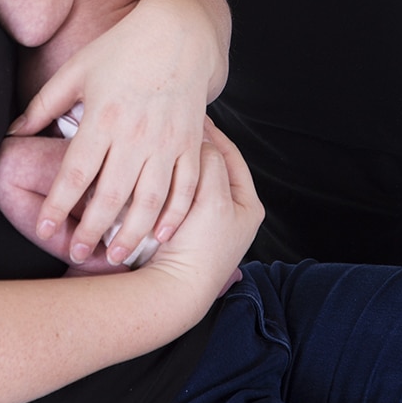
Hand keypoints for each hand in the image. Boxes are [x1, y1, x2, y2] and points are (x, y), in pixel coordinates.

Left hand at [8, 0, 223, 265]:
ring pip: (149, 200)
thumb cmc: (122, 48)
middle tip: (77, 254)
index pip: (75, 172)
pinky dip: (175, 215)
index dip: (58, 204)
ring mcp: (167, 141)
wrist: (179, 32)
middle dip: (92, 230)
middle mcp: (135, 134)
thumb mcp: (77, 69)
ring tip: (116, 257)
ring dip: (132, 233)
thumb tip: (14, 132)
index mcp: (102, 117)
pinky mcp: (191, 143)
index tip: (44, 230)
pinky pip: (186, 187)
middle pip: (111, 195)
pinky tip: (161, 235)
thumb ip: (44, 104)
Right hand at [145, 118, 262, 309]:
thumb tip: (199, 141)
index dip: (211, 132)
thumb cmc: (201, 247)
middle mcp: (230, 212)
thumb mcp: (214, 197)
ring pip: (191, 178)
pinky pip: (175, 194)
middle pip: (210, 165)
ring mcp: (206, 221)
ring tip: (162, 142)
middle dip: (192, 146)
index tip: (193, 113)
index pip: (230, 155)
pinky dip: (166, 181)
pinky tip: (153, 169)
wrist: (172, 288)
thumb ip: (210, 161)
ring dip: (177, 162)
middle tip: (174, 124)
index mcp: (248, 205)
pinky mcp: (182, 228)